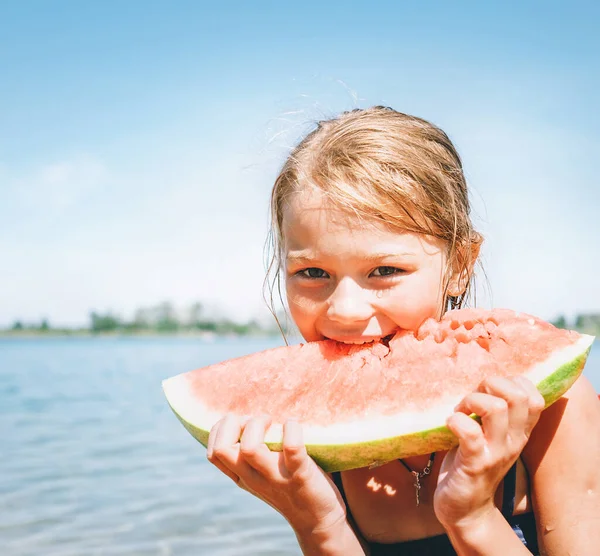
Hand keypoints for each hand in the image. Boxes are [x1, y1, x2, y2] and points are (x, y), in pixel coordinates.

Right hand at [207, 415, 346, 534]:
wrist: (318, 519)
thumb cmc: (289, 486)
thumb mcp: (261, 475)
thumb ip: (248, 455)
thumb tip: (244, 418)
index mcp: (242, 476)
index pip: (213, 453)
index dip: (221, 429)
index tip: (242, 423)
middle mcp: (253, 478)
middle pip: (222, 450)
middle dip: (234, 424)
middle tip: (257, 422)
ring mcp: (275, 477)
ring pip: (249, 448)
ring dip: (258, 425)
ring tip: (273, 422)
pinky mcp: (300, 475)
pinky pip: (292, 448)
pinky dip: (292, 429)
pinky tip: (293, 425)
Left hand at [434, 376, 544, 527]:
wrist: (465, 509)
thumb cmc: (473, 462)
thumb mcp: (491, 436)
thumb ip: (493, 412)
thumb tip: (481, 381)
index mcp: (519, 431)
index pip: (533, 395)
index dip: (510, 382)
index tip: (488, 391)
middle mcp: (513, 440)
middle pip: (518, 395)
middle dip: (491, 384)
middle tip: (471, 398)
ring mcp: (496, 452)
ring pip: (496, 408)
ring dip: (471, 400)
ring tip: (459, 411)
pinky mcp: (475, 463)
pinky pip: (470, 432)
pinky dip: (456, 420)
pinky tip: (449, 425)